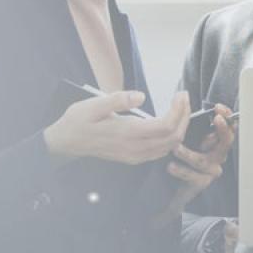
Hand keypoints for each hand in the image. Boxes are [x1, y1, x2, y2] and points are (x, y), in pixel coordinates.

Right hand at [44, 91, 190, 164]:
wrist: (68, 142)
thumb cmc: (79, 120)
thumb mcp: (93, 105)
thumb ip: (117, 100)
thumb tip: (140, 96)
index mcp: (127, 133)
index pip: (165, 126)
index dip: (179, 110)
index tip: (181, 94)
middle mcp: (135, 148)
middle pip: (173, 137)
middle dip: (184, 116)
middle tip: (184, 97)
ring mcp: (136, 156)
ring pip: (170, 146)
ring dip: (181, 126)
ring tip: (181, 106)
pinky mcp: (135, 158)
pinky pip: (162, 151)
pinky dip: (172, 137)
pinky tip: (171, 122)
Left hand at [154, 104, 235, 226]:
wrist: (172, 184)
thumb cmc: (180, 156)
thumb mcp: (187, 135)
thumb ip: (191, 123)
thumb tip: (184, 100)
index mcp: (216, 140)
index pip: (228, 126)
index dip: (227, 117)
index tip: (218, 108)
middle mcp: (218, 154)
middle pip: (227, 141)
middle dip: (222, 129)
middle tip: (216, 119)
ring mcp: (212, 169)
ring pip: (205, 160)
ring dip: (190, 154)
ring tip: (175, 149)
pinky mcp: (202, 182)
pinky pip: (195, 176)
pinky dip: (182, 171)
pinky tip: (171, 166)